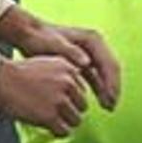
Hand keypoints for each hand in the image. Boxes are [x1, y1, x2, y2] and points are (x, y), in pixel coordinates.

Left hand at [0, 11, 122, 107]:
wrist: (29, 34)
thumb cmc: (40, 39)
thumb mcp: (55, 44)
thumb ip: (71, 53)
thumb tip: (87, 63)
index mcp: (92, 40)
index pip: (109, 63)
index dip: (112, 83)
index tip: (110, 98)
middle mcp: (95, 45)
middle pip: (111, 69)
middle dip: (112, 88)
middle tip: (111, 106)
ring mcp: (90, 53)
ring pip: (105, 74)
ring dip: (107, 90)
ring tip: (107, 107)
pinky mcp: (83, 60)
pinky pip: (96, 76)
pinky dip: (99, 88)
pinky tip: (99, 101)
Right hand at [0, 55, 95, 135]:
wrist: (0, 79)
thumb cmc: (18, 73)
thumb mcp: (47, 63)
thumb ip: (64, 74)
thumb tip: (78, 90)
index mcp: (68, 68)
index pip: (82, 91)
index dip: (70, 98)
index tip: (58, 100)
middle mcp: (67, 83)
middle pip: (82, 106)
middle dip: (70, 111)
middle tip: (54, 112)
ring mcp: (59, 100)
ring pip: (76, 120)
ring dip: (64, 122)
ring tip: (50, 119)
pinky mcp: (50, 116)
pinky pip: (64, 131)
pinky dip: (57, 132)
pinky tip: (47, 126)